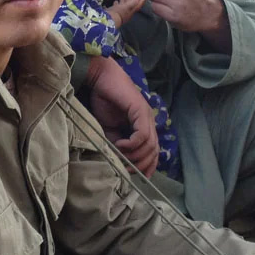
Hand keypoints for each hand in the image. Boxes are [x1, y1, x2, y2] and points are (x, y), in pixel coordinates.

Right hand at [85, 56, 159, 176]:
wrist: (100, 78)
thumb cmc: (104, 100)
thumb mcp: (109, 128)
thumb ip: (116, 143)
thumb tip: (119, 160)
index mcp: (144, 126)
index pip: (154, 151)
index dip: (148, 166)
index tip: (137, 176)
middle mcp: (149, 121)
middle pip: (154, 151)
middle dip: (141, 165)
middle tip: (127, 169)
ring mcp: (146, 116)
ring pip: (150, 145)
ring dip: (135, 156)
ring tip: (121, 155)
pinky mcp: (140, 111)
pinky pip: (142, 135)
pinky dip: (132, 144)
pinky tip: (121, 145)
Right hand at [106, 0, 147, 27]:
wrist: (108, 21)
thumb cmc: (119, 13)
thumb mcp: (127, 6)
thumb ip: (133, 1)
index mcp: (131, 11)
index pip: (138, 4)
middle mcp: (127, 12)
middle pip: (130, 4)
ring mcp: (120, 13)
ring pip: (123, 5)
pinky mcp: (114, 14)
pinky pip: (117, 8)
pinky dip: (117, 4)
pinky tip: (115, 1)